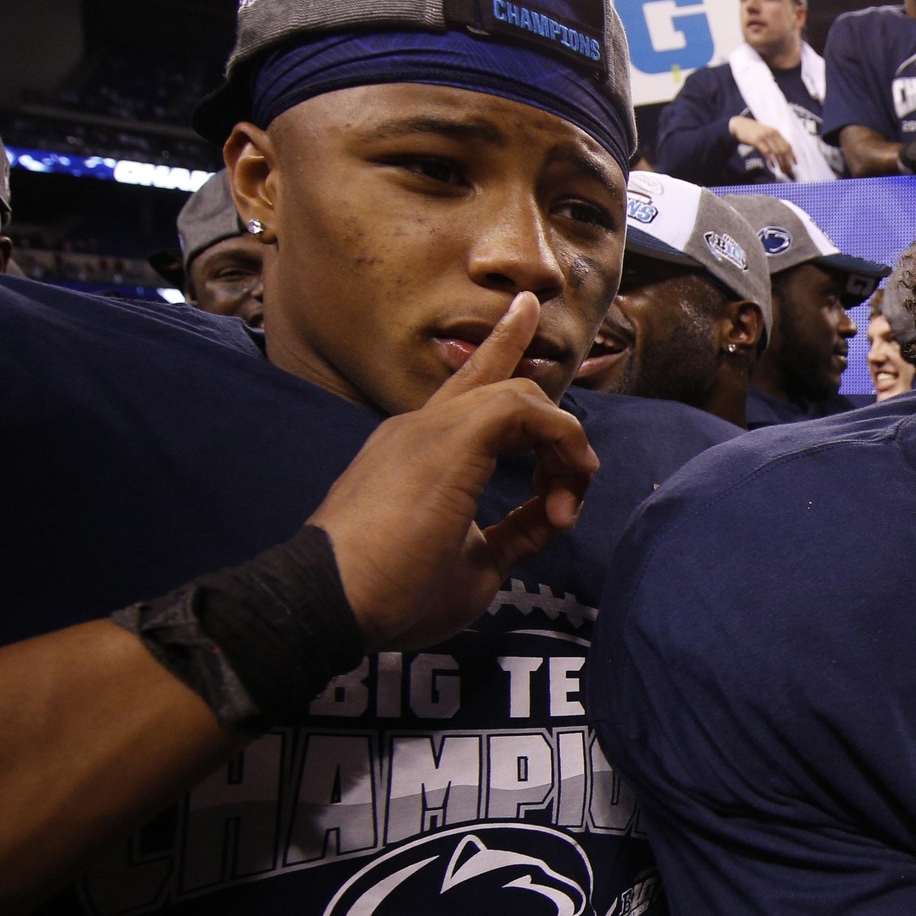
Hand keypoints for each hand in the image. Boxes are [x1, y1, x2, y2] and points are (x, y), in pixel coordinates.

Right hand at [308, 294, 600, 650]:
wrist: (333, 601)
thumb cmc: (394, 595)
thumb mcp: (474, 565)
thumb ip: (514, 533)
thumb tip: (553, 516)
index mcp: (417, 451)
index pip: (467, 389)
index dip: (502, 351)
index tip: (527, 314)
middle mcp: (421, 427)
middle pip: (498, 381)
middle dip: (554, 417)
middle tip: (582, 470)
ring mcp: (432, 427)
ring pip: (521, 395)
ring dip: (562, 448)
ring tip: (569, 503)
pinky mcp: (450, 437)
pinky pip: (525, 409)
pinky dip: (561, 440)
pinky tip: (569, 481)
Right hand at [729, 115, 796, 175]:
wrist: (739, 125)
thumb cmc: (753, 132)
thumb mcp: (766, 134)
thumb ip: (773, 141)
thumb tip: (782, 153)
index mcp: (776, 133)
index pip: (788, 145)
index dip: (793, 155)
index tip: (795, 164)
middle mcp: (772, 134)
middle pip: (784, 150)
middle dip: (787, 162)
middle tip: (788, 171)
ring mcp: (765, 137)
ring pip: (777, 152)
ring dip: (781, 163)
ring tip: (782, 170)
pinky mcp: (757, 140)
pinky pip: (767, 152)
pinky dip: (771, 160)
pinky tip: (773, 166)